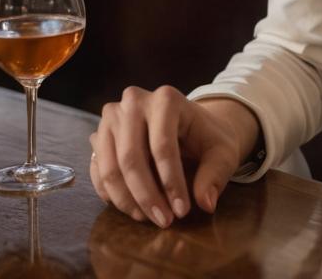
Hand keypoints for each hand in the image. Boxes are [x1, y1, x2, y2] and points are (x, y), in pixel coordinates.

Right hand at [89, 87, 259, 227]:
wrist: (190, 126)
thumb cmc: (207, 138)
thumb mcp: (222, 153)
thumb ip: (215, 175)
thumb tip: (206, 203)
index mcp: (167, 99)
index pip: (163, 146)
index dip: (171, 182)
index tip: (182, 211)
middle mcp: (134, 102)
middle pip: (131, 158)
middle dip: (147, 196)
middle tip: (164, 221)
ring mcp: (112, 118)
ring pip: (111, 167)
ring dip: (127, 200)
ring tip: (149, 218)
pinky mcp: (101, 136)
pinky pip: (99, 171)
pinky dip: (113, 195)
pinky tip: (133, 208)